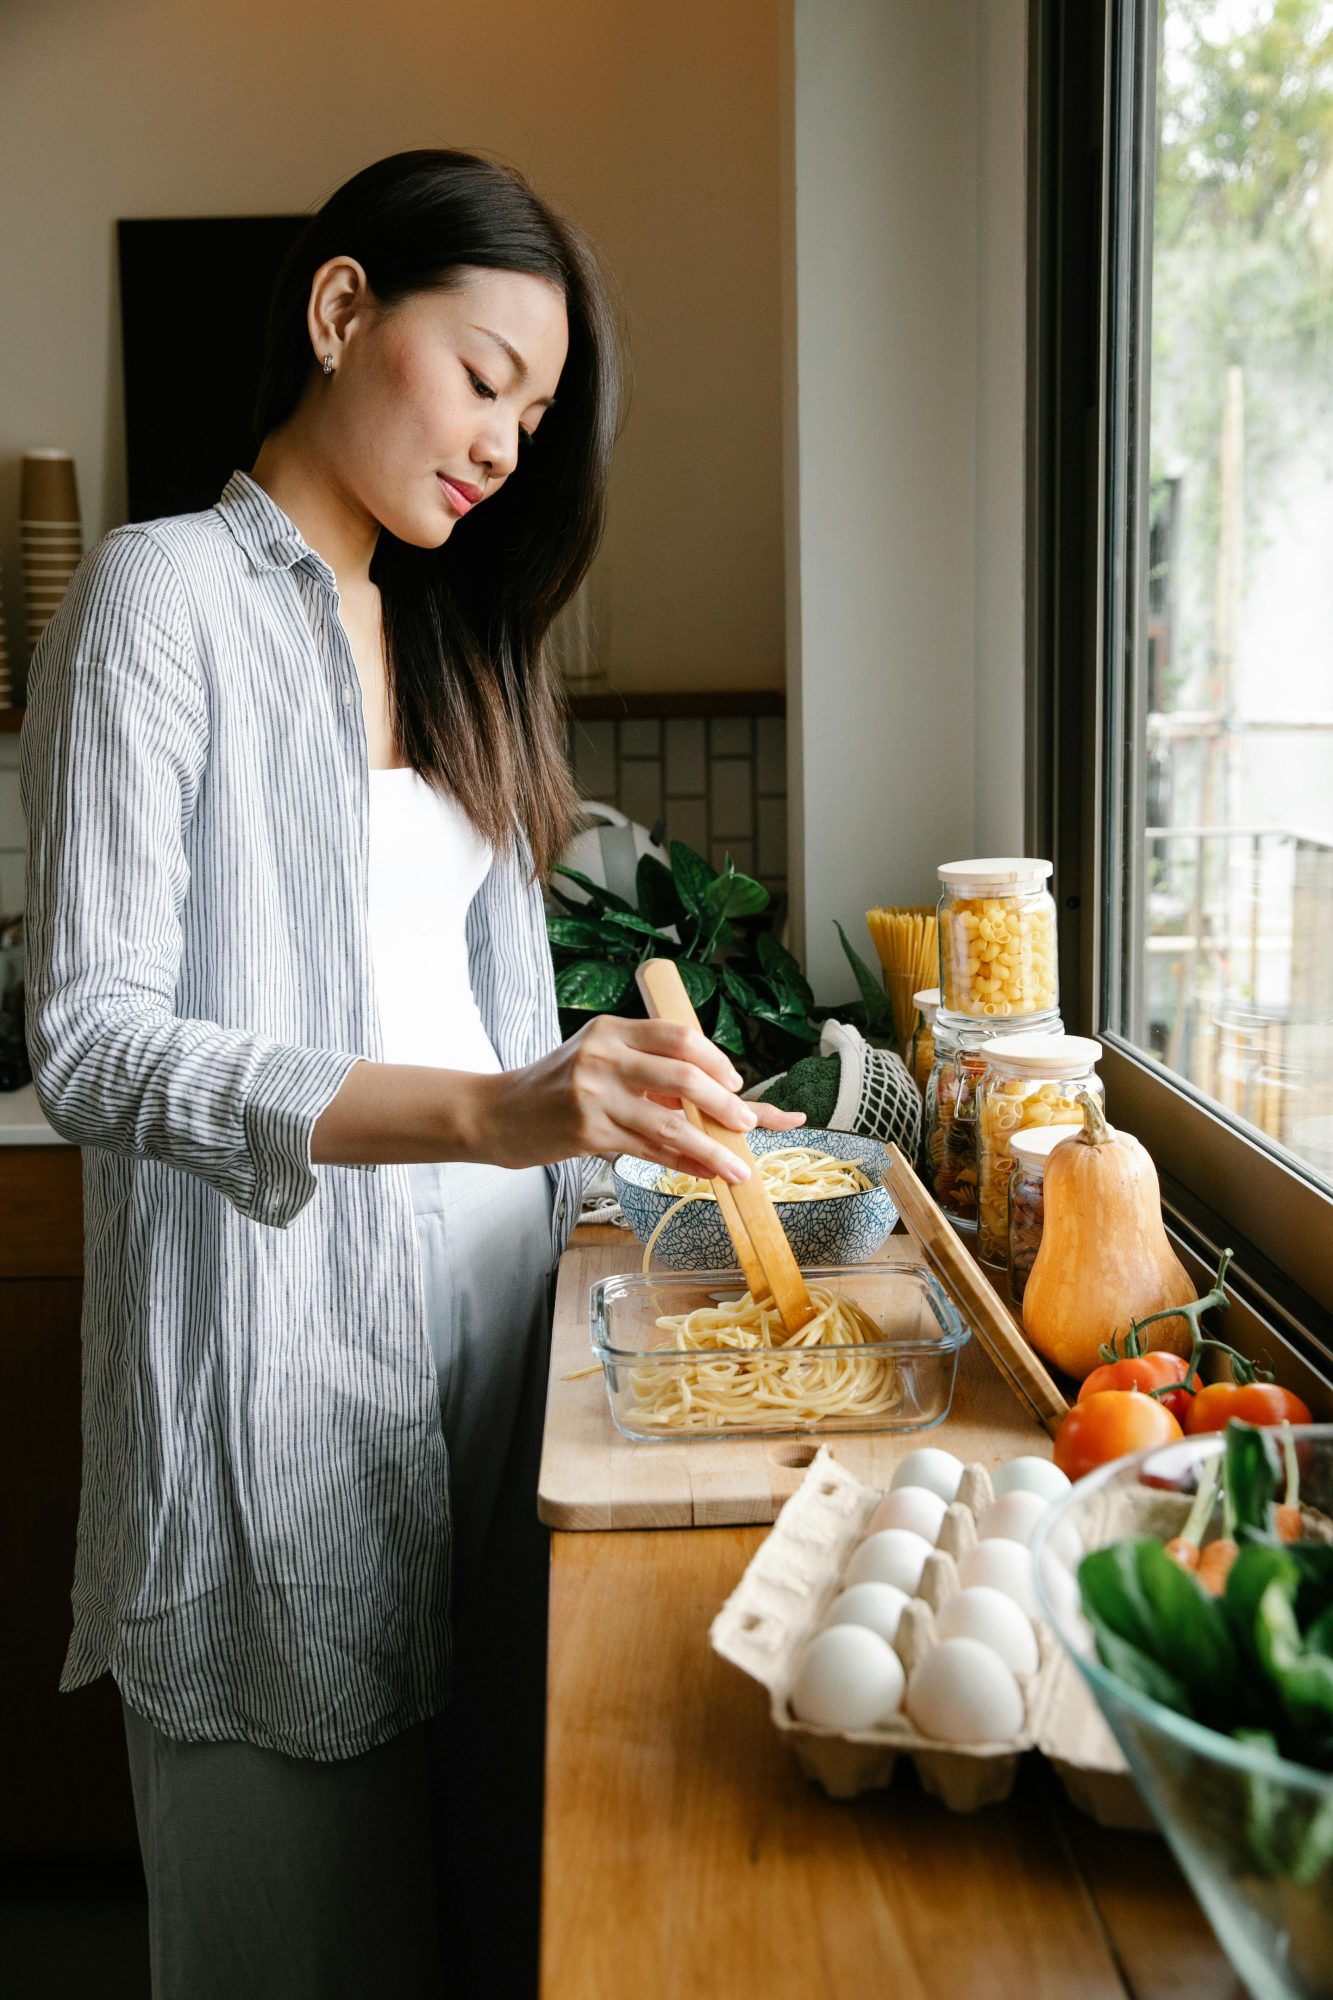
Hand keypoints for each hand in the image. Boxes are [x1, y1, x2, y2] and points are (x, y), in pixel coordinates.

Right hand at [488, 1015, 804, 1181]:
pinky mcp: (588, 1131)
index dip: (716, 1059)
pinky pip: (650, 1150)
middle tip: (748, 1122)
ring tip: (739, 1165)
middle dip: (726, 1103)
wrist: (496, 1114)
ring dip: (714, 1147)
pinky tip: (706, 1174)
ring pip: (672, 1123)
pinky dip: (684, 1164)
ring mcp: (595, 1094)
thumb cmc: (553, 1089)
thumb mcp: (597, 1061)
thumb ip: (648, 1072)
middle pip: (685, 1075)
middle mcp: (604, 1054)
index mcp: (612, 1029)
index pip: (679, 1035)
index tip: (736, 1082)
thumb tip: (712, 1100)